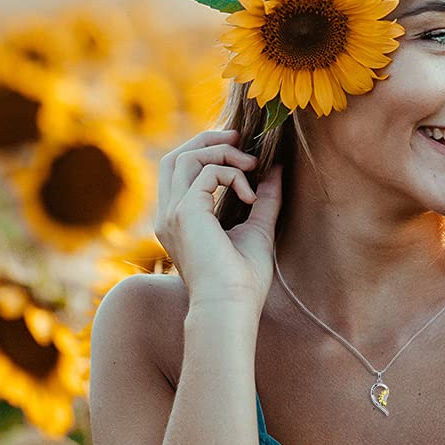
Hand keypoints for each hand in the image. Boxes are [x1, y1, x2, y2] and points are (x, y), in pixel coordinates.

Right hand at [154, 128, 282, 310]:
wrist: (232, 306)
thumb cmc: (243, 280)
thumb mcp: (257, 229)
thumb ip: (263, 198)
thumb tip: (276, 169)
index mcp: (178, 220)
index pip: (179, 171)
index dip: (205, 151)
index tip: (239, 148)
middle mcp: (168, 214)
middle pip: (175, 156)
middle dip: (208, 140)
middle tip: (241, 138)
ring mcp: (172, 213)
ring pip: (186, 157)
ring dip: (222, 153)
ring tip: (252, 165)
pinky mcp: (185, 212)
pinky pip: (207, 172)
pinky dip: (233, 174)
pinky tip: (250, 198)